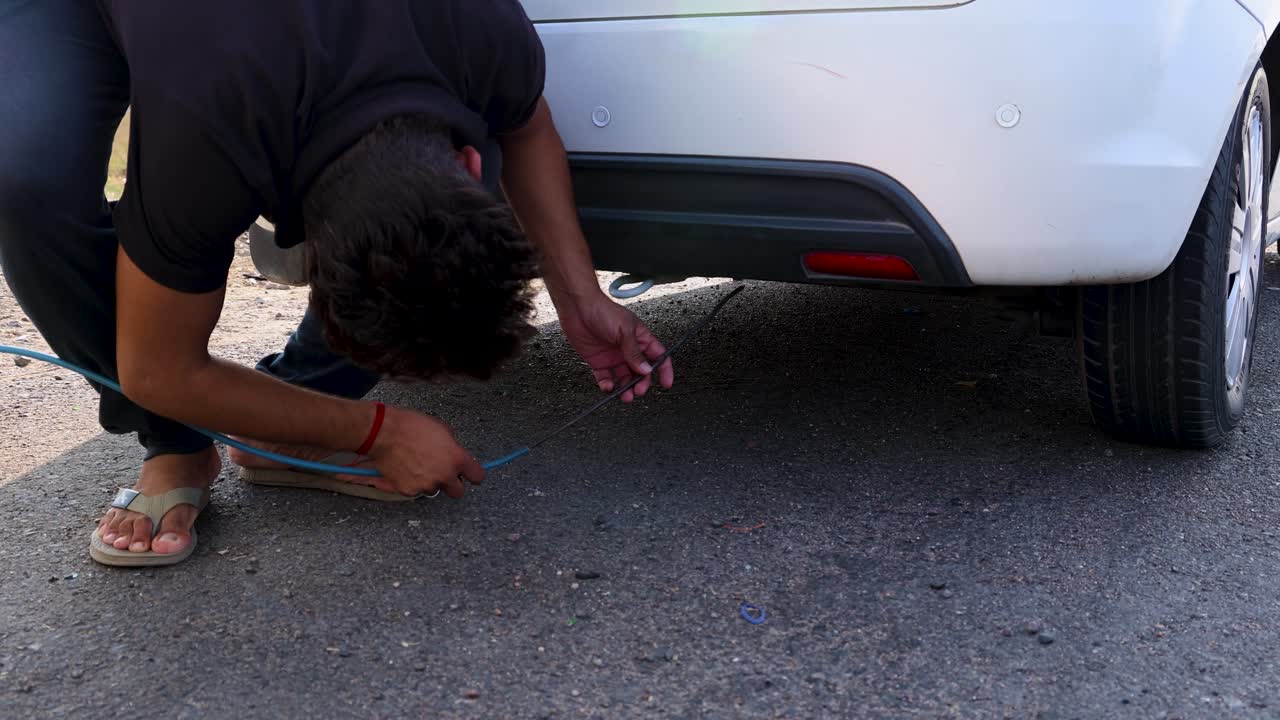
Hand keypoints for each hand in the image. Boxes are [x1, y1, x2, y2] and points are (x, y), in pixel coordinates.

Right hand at [367, 406, 483, 497]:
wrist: (384, 433)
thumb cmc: (410, 426)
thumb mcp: (442, 428)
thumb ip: (452, 445)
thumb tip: (453, 452)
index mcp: (456, 459)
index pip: (477, 476)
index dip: (473, 475)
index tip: (470, 475)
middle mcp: (444, 475)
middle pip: (458, 492)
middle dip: (452, 484)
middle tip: (443, 473)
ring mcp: (426, 485)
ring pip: (434, 490)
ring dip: (430, 482)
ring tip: (418, 465)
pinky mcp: (409, 491)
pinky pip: (415, 491)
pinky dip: (412, 483)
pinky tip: (406, 469)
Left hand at [558, 293, 673, 401]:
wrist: (578, 307)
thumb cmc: (603, 311)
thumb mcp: (624, 330)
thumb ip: (634, 352)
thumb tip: (646, 369)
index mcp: (640, 338)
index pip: (657, 356)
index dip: (664, 370)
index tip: (666, 383)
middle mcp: (628, 349)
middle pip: (641, 372)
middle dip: (642, 383)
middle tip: (638, 391)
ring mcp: (613, 356)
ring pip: (624, 378)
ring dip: (626, 388)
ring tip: (625, 395)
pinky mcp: (598, 362)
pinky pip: (605, 378)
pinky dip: (607, 385)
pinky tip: (608, 387)